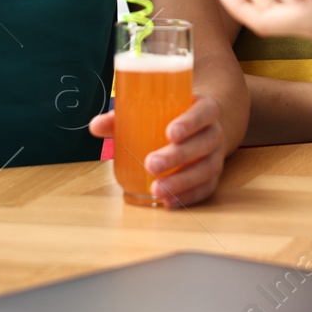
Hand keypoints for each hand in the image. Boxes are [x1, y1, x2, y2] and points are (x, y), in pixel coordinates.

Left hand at [88, 94, 225, 208]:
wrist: (201, 128)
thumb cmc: (171, 117)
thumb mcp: (154, 110)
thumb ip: (124, 117)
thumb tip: (95, 126)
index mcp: (203, 109)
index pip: (204, 112)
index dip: (190, 122)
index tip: (170, 132)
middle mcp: (214, 132)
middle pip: (203, 143)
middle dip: (178, 156)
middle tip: (151, 164)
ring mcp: (216, 156)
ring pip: (206, 169)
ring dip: (181, 182)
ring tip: (156, 190)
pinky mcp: (213, 176)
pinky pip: (206, 188)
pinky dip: (188, 196)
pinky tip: (168, 202)